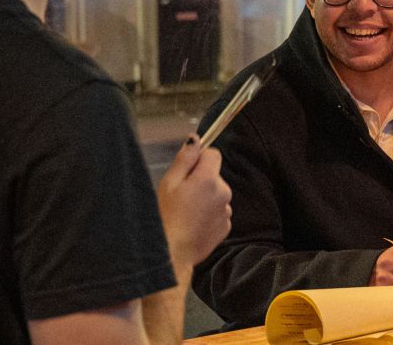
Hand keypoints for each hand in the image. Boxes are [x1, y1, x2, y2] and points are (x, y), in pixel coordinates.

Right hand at [157, 135, 232, 268]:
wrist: (172, 253)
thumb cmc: (166, 218)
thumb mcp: (169, 183)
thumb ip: (185, 159)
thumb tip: (195, 140)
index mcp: (209, 179)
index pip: (213, 154)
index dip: (199, 158)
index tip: (186, 170)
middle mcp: (224, 192)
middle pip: (214, 175)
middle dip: (200, 180)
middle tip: (181, 195)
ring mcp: (226, 211)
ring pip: (217, 194)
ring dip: (205, 198)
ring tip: (186, 212)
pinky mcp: (226, 226)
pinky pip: (218, 212)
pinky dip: (208, 214)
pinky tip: (193, 223)